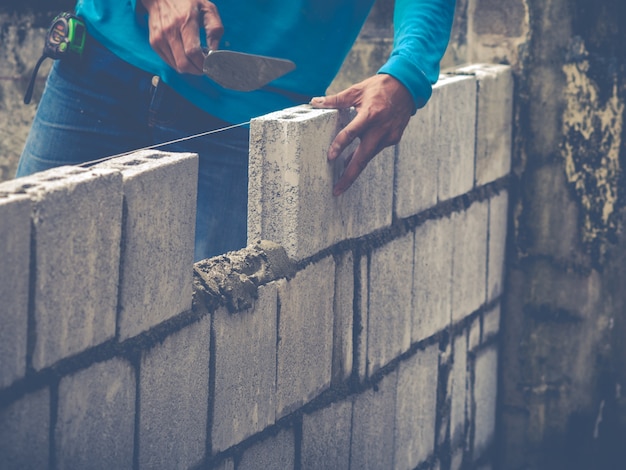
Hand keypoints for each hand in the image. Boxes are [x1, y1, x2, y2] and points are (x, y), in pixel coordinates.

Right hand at [141, 0, 223, 73]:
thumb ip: (215, 29)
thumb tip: (214, 50)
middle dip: (197, 70)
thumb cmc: (186, 1)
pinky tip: (185, 55)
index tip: (210, 64)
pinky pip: (169, 62)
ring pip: (176, 66)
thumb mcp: (207, 8)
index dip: (203, 63)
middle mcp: (170, 30)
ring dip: (189, 68)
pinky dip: (179, 63)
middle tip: (204, 66)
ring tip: (195, 58)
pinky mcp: (154, 43)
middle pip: (184, 63)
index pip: (193, 52)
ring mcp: (160, 38)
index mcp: (185, 21)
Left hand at [310, 74, 413, 195]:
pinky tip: (355, 159)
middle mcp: (381, 128)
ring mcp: (389, 135)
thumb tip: (314, 102)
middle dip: (349, 176)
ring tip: (341, 180)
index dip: (340, 145)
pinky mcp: (394, 139)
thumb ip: (336, 99)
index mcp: (370, 114)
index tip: (330, 157)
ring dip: (355, 167)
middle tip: (337, 190)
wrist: (407, 87)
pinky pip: (376, 150)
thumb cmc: (380, 87)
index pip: (352, 133)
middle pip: (362, 157)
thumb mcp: (357, 90)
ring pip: (369, 156)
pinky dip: (365, 155)